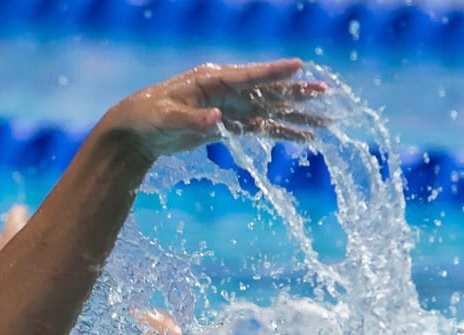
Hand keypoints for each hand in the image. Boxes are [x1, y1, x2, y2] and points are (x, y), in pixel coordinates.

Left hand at [102, 59, 326, 161]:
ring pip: (269, 111)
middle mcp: (225, 91)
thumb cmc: (148, 116)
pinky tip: (302, 138)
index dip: (274, 72)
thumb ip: (192, 119)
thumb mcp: (166, 118)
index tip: (299, 66)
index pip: (248, 75)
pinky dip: (280, 133)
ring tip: (325, 122)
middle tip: (326, 93)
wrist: (137, 132)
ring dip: (296, 117)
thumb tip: (217, 119)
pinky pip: (259, 129)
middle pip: (267, 92)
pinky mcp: (227, 126)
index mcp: (211, 79)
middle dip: (297, 94)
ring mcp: (229, 108)